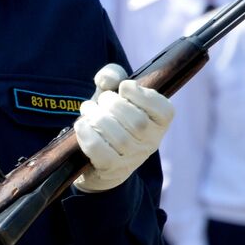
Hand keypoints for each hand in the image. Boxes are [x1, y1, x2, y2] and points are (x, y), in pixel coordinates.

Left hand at [74, 63, 173, 192]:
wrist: (98, 158)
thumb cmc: (110, 118)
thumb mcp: (113, 93)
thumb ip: (113, 76)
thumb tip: (108, 79)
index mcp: (160, 122)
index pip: (162, 109)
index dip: (141, 94)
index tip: (123, 87)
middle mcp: (152, 141)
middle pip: (136, 121)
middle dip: (112, 104)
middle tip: (100, 101)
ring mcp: (133, 157)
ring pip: (117, 136)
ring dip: (96, 116)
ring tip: (88, 109)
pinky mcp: (111, 168)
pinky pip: (99, 149)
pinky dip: (87, 133)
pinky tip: (81, 125)